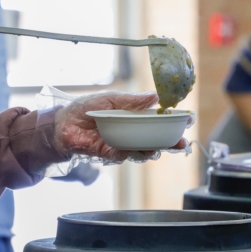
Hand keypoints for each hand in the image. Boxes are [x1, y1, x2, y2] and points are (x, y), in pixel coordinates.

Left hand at [54, 91, 187, 161]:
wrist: (63, 123)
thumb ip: (133, 101)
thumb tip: (155, 96)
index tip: (187, 121)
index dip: (172, 122)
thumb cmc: (86, 108)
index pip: (157, 121)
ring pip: (142, 151)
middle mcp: (130, 133)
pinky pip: (122, 155)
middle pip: (155, 140)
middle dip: (169, 143)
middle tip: (181, 143)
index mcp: (133, 118)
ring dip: (151, 150)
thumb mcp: (112, 99)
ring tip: (156, 148)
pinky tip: (132, 150)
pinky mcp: (108, 153)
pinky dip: (128, 152)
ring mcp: (121, 144)